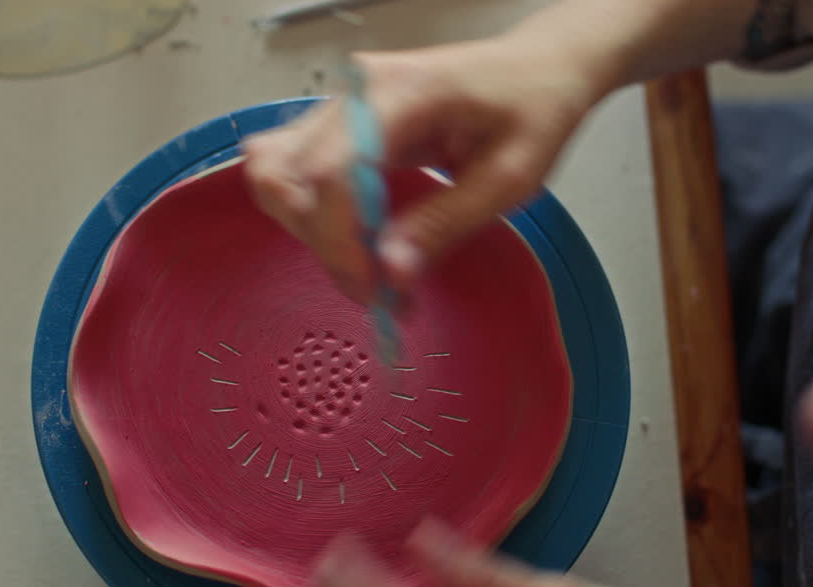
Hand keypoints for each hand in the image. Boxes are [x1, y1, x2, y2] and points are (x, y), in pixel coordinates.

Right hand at [243, 35, 607, 302]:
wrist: (535, 70)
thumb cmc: (531, 109)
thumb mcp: (508, 178)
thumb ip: (444, 225)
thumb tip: (390, 274)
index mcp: (403, 93)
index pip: (333, 172)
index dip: (340, 242)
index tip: (372, 289)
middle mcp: (356, 91)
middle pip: (291, 177)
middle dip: (326, 244)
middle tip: (376, 283)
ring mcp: (340, 103)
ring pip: (277, 174)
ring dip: (310, 230)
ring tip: (367, 259)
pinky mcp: (336, 122)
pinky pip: (293, 170)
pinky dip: (312, 214)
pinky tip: (358, 235)